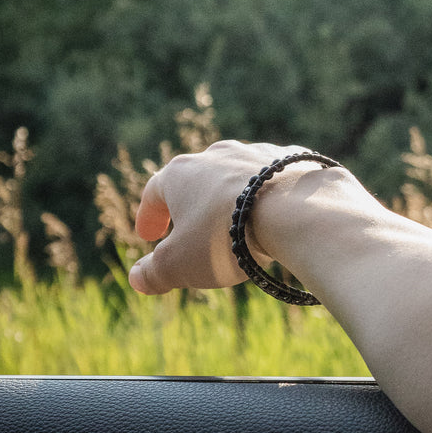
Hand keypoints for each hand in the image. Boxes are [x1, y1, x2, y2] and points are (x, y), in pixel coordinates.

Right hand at [128, 140, 316, 294]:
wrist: (294, 212)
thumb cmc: (226, 237)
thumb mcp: (180, 265)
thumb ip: (154, 273)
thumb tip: (137, 279)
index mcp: (181, 174)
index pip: (155, 193)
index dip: (149, 216)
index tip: (148, 235)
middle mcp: (216, 156)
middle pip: (196, 180)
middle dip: (191, 204)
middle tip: (190, 226)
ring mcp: (255, 154)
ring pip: (237, 177)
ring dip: (231, 199)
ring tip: (237, 224)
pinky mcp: (291, 160)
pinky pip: (273, 180)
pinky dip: (268, 197)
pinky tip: (274, 216)